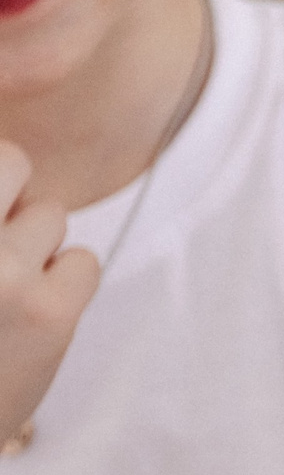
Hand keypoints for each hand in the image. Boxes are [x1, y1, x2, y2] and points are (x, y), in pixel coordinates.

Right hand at [0, 142, 96, 442]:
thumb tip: (16, 167)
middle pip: (14, 162)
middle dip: (11, 192)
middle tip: (0, 236)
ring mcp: (0, 272)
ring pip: (51, 216)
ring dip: (35, 246)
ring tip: (2, 289)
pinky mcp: (48, 312)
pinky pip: (83, 261)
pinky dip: (66, 280)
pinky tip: (32, 311)